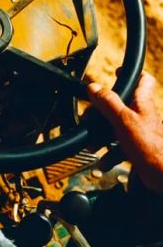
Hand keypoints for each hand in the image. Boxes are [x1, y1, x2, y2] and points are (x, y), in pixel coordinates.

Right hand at [88, 72, 162, 193]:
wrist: (162, 174)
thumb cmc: (151, 147)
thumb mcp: (123, 120)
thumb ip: (108, 103)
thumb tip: (94, 87)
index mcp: (142, 103)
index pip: (143, 81)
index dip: (132, 74)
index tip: (118, 72)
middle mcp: (142, 115)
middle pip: (121, 106)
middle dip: (102, 113)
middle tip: (90, 117)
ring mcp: (140, 132)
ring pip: (117, 128)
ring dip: (102, 136)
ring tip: (92, 144)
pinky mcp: (137, 149)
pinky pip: (119, 147)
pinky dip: (109, 154)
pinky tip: (104, 161)